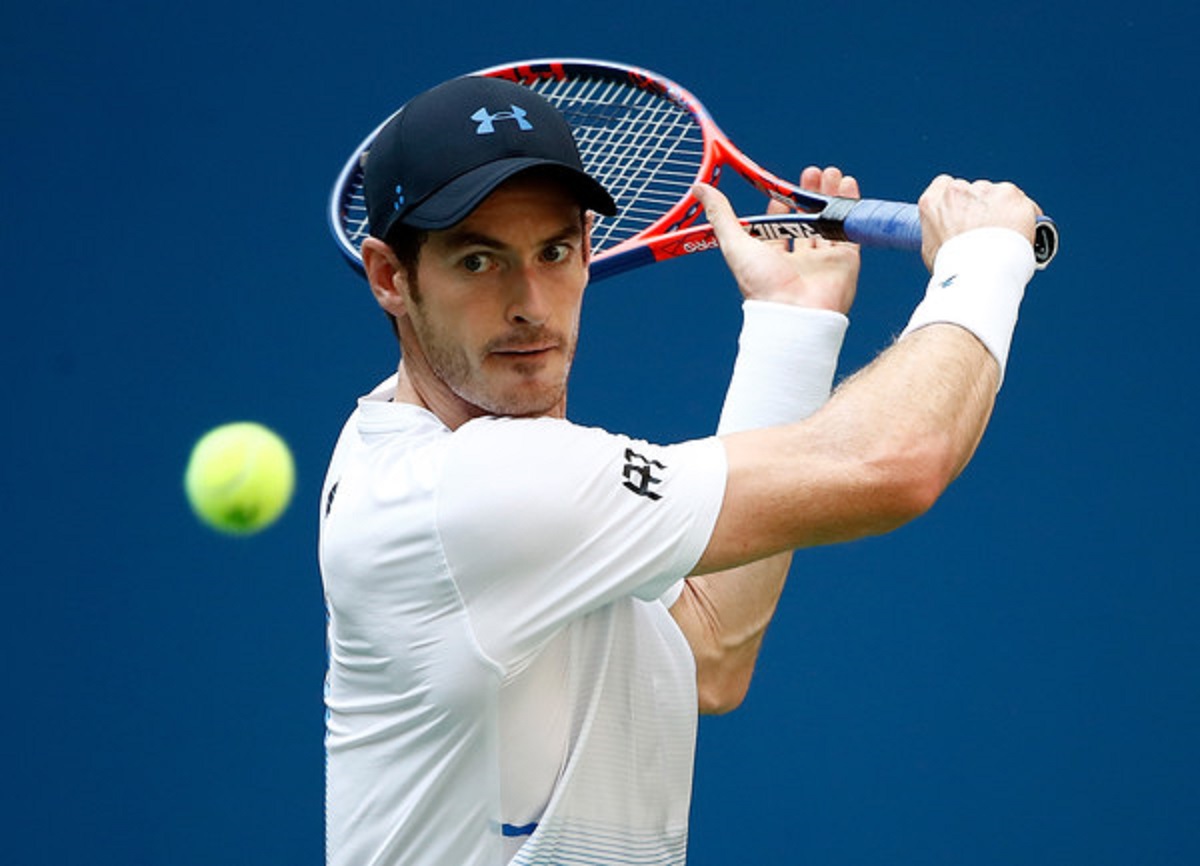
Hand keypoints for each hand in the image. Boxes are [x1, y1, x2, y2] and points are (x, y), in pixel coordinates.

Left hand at [694, 166, 860, 313]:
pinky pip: (848, 230)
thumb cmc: (762, 285)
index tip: (781, 186)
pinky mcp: (844, 261)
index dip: (779, 205)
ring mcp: (822, 260)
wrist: (796, 314)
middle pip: (805, 220)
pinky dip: (849, 208)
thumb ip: (721, 215)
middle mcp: (797, 260)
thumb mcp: (735, 244)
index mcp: (770, 259)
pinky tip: (848, 185)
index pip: (776, 227)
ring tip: (831, 172)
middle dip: (809, 195)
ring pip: (827, 222)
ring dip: (830, 196)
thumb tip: (699, 187)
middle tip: (812, 172)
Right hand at [918, 175, 1040, 269]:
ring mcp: (986, 191)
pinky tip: (1022, 236)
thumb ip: (939, 232)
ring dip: (1003, 211)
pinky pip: (1024, 204)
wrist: (978, 274)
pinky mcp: (1012, 195)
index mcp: (933, 202)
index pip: (944, 185)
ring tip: (1006, 239)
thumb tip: (950, 237)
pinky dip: (1025, 218)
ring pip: (1000, 196)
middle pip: (975, 191)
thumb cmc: (953, 270)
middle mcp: (957, 190)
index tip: (964, 213)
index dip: (957, 200)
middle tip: (988, 232)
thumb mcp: (931, 250)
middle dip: (982, 207)